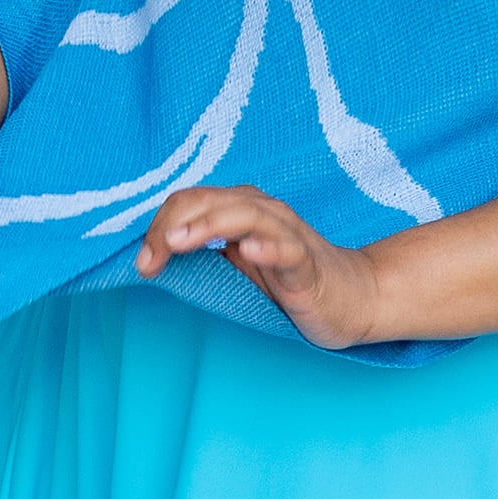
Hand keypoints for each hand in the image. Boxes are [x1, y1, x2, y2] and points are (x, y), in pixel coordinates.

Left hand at [135, 183, 385, 350]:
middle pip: (209, 201)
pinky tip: (247, 251)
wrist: (354, 297)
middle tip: (148, 261)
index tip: (144, 263)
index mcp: (241, 208)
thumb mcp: (238, 265)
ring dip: (208, 225)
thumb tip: (151, 256)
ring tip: (179, 243)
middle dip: (171, 226)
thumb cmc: (290, 282)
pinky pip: (288, 250)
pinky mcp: (309, 264)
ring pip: (246, 215)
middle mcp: (263, 212)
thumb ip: (203, 253)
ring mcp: (288, 235)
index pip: (191, 201)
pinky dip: (266, 247)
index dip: (160, 226)